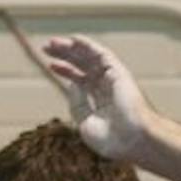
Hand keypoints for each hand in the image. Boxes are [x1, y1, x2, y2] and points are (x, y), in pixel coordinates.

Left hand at [37, 34, 156, 161]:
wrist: (133, 140)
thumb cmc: (112, 140)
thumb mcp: (85, 123)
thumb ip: (77, 104)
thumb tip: (71, 85)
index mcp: (101, 101)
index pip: (82, 80)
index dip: (66, 71)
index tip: (51, 65)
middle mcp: (108, 87)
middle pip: (83, 66)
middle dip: (65, 56)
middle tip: (47, 48)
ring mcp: (113, 79)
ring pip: (90, 57)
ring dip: (71, 49)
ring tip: (51, 43)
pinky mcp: (118, 72)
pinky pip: (101, 54)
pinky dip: (87, 45)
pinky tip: (72, 40)